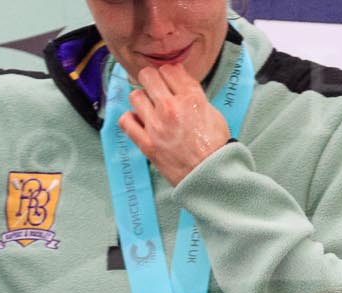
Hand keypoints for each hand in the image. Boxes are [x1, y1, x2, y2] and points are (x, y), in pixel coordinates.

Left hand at [120, 63, 231, 185]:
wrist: (211, 174)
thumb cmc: (215, 146)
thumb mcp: (212, 112)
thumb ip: (194, 95)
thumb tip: (179, 84)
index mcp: (190, 98)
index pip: (169, 69)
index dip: (168, 73)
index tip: (168, 79)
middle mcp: (171, 108)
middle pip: (148, 75)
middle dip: (152, 79)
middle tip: (155, 88)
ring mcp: (156, 126)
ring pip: (135, 96)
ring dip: (141, 99)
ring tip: (148, 108)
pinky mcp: (146, 144)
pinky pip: (125, 121)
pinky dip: (130, 119)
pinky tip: (139, 121)